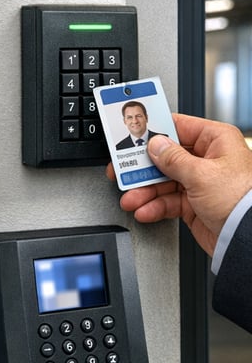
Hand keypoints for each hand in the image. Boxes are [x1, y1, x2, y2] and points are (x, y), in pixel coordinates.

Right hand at [110, 113, 251, 255]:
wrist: (247, 235)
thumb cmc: (241, 198)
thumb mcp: (201, 173)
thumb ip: (172, 159)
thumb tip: (155, 145)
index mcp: (215, 141)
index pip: (178, 127)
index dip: (154, 133)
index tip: (133, 138)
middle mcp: (207, 160)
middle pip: (166, 159)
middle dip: (143, 170)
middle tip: (123, 174)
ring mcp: (200, 183)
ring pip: (163, 183)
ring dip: (145, 192)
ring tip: (132, 200)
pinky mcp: (194, 205)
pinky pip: (167, 202)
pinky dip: (155, 207)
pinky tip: (145, 211)